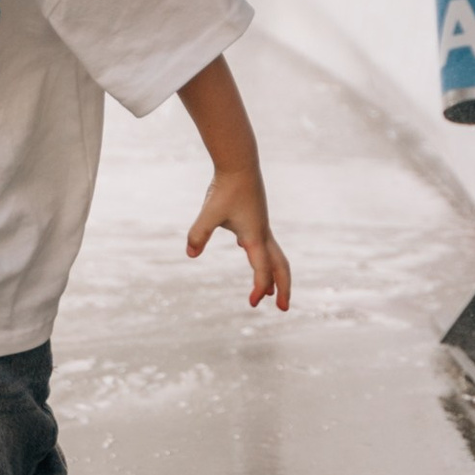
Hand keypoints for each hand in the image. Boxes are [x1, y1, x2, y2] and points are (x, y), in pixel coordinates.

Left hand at [186, 166, 291, 312]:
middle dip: (283, 289)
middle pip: (280, 267)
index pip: (263, 270)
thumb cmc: (225, 189)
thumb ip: (198, 233)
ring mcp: (262, 228)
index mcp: (255, 237)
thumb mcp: (208, 213)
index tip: (253, 303)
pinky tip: (254, 259)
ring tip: (273, 293)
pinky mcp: (257, 221)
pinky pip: (267, 247)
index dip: (260, 288)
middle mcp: (262, 235)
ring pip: (276, 257)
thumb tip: (190, 254)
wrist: (239, 165)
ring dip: (276, 276)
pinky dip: (267, 261)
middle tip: (283, 309)